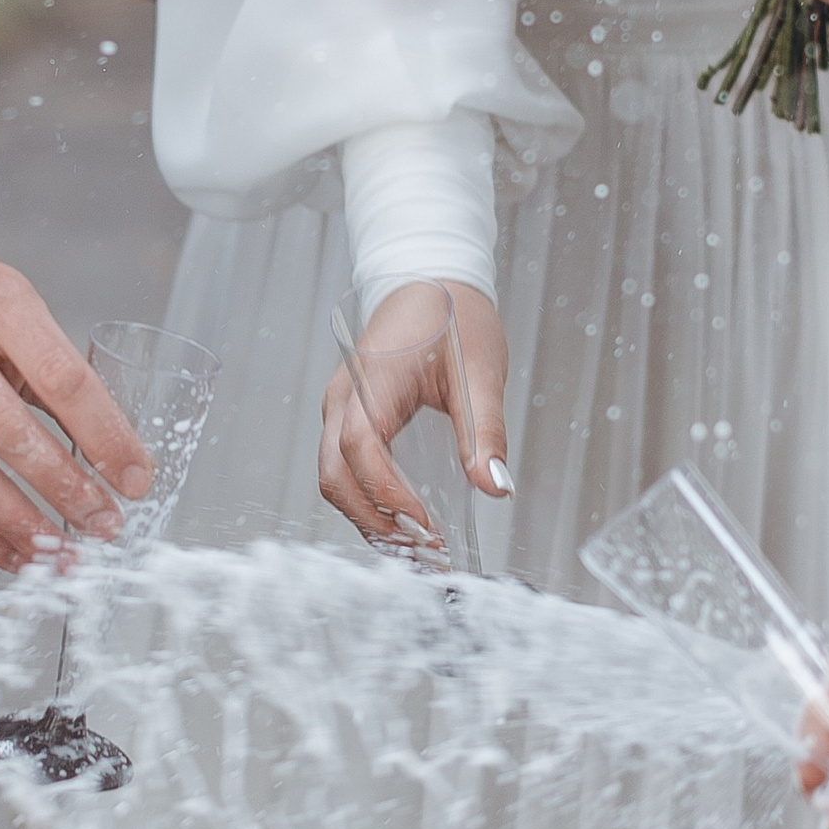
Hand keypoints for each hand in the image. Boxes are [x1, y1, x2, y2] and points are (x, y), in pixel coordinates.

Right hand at [0, 196, 150, 573]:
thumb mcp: (7, 298)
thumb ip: (47, 362)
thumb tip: (105, 442)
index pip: (62, 378)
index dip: (106, 436)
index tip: (135, 477)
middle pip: (12, 432)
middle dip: (67, 489)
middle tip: (104, 524)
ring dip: (21, 523)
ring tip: (60, 552)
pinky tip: (10, 549)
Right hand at [319, 281, 509, 550]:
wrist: (429, 280)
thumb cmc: (451, 315)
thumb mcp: (481, 372)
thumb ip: (487, 432)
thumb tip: (495, 485)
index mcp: (373, 379)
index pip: (361, 446)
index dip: (386, 493)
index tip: (424, 523)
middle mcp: (345, 397)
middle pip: (334, 474)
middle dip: (373, 520)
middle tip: (424, 548)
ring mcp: (341, 407)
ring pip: (334, 477)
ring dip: (368, 516)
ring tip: (418, 543)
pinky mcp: (349, 416)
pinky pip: (344, 466)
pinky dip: (368, 499)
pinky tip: (404, 519)